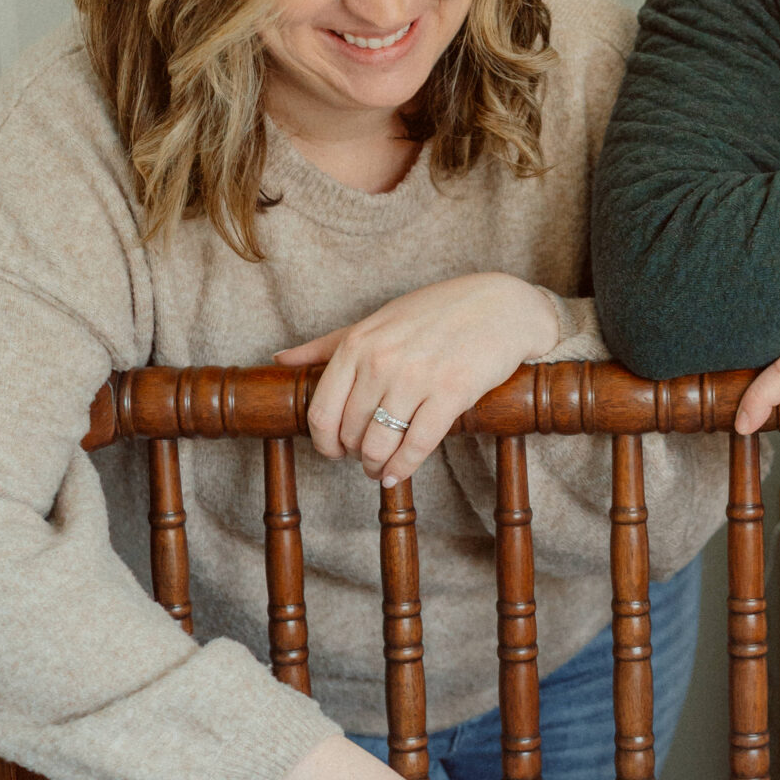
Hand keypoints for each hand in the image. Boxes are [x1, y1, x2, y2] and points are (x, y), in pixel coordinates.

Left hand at [276, 273, 559, 485]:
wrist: (499, 305)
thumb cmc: (437, 312)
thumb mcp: (377, 320)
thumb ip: (328, 344)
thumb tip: (280, 359)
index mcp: (358, 343)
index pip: (322, 411)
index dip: (323, 442)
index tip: (333, 450)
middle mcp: (381, 361)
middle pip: (350, 432)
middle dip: (354, 454)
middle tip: (364, 459)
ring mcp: (416, 377)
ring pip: (381, 443)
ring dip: (376, 465)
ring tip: (380, 469)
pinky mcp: (451, 393)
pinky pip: (418, 445)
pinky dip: (404, 467)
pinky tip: (399, 474)